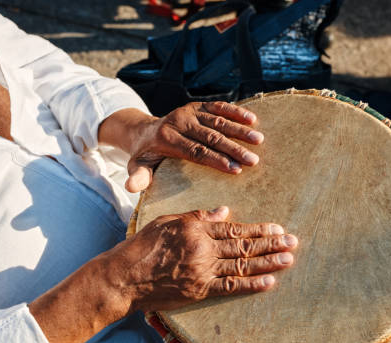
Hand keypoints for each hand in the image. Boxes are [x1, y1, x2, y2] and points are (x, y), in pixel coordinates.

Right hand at [30, 206, 296, 342]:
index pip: (234, 228)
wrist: (124, 277)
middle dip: (271, 243)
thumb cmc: (142, 246)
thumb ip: (198, 216)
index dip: (258, 229)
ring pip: (243, 265)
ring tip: (289, 258)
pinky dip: (251, 285)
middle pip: (244, 246)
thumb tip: (224, 210)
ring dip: (269, 262)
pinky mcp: (200, 290)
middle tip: (293, 241)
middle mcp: (204, 249)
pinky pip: (230, 288)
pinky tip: (270, 282)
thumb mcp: (167, 220)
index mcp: (197, 229)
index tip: (278, 227)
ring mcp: (203, 271)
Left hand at [98, 103, 263, 192]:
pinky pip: (219, 107)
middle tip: (253, 161)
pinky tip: (253, 119)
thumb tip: (131, 188)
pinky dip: (236, 112)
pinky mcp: (198, 106)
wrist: (145, 131)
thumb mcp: (138, 166)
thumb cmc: (147, 154)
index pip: (195, 151)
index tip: (235, 170)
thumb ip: (138, 176)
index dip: (216, 160)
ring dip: (240, 130)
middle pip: (210, 136)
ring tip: (259, 140)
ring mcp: (190, 111)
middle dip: (233, 149)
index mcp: (167, 138)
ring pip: (218, 121)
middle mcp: (179, 121)